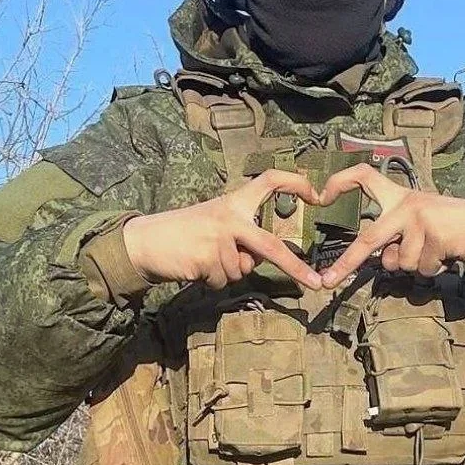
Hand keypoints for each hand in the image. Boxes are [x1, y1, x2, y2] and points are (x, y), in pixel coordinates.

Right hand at [122, 170, 321, 289]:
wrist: (146, 241)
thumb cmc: (184, 233)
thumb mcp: (215, 224)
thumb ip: (241, 237)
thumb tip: (256, 260)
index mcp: (234, 202)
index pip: (269, 181)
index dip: (295, 182)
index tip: (318, 193)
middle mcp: (230, 217)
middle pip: (270, 245)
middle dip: (295, 267)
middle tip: (316, 283)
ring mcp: (218, 238)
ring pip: (241, 271)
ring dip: (226, 273)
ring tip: (203, 258)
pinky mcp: (206, 259)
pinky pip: (223, 281)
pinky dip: (212, 281)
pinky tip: (195, 267)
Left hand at [317, 164, 464, 288]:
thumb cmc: (455, 230)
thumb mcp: (421, 230)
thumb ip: (397, 242)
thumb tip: (382, 262)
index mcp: (399, 196)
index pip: (364, 175)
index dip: (340, 181)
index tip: (319, 196)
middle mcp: (406, 203)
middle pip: (368, 239)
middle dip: (346, 264)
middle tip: (325, 283)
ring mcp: (420, 217)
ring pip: (400, 263)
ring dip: (418, 267)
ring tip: (438, 251)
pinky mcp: (435, 234)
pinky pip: (421, 268)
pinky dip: (434, 269)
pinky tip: (448, 254)